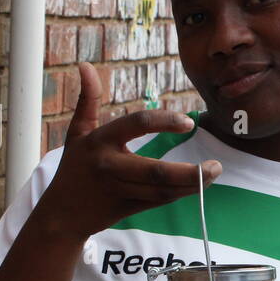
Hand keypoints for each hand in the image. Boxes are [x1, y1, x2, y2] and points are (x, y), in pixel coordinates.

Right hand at [34, 61, 221, 239]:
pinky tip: (198, 185)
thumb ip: (87, 100)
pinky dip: (181, 193)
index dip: (164, 122)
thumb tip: (85, 66)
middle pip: (156, 172)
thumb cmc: (74, 168)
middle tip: (217, 165)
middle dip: (191, 171)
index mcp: (100, 141)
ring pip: (163, 191)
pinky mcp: (129, 209)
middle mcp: (110, 166)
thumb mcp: (77, 132)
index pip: (137, 125)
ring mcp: (120, 190)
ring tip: (214, 173)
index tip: (189, 123)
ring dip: (193, 185)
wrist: (61, 214)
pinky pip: (160, 201)